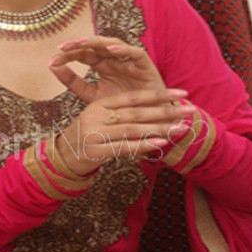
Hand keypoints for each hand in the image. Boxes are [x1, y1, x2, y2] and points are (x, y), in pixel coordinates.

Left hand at [49, 36, 165, 102]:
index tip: (52, 61)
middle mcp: (114, 60)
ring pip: (112, 45)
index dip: (67, 56)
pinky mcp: (145, 65)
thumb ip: (74, 82)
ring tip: (81, 43)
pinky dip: (124, 50)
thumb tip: (52, 66)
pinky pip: (135, 53)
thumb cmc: (121, 108)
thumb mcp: (92, 96)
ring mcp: (129, 61)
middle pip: (94, 47)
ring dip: (97, 42)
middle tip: (62, 47)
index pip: (82, 55)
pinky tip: (110, 49)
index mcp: (101, 65)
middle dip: (78, 45)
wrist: (146, 123)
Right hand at [57, 88, 193, 175]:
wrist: (61, 158)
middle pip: (136, 112)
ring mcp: (94, 133)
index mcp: (99, 105)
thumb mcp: (100, 120)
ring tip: (181, 128)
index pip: (133, 98)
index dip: (158, 95)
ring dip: (159, 128)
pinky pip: (123, 147)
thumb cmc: (87, 137)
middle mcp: (96, 116)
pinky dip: (142, 145)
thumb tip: (152, 110)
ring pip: (132, 129)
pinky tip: (160, 144)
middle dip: (166, 110)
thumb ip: (122, 114)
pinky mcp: (94, 151)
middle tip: (190, 110)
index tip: (182, 94)